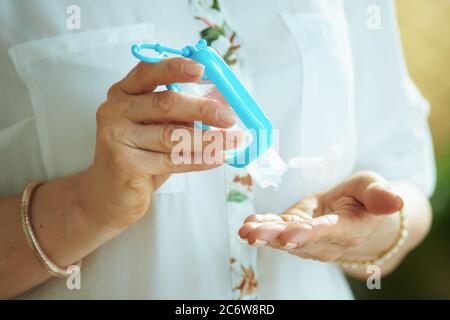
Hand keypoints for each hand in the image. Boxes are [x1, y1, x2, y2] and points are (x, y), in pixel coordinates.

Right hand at [79, 58, 239, 228]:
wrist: (109, 196)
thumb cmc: (140, 157)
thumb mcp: (158, 128)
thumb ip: (181, 114)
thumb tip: (223, 104)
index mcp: (123, 94)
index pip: (149, 72)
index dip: (175, 68)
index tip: (202, 69)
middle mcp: (115, 111)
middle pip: (165, 103)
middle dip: (203, 109)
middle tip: (230, 117)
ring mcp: (116, 137)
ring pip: (172, 135)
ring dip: (208, 139)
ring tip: (234, 141)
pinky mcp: (124, 164)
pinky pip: (172, 160)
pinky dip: (199, 160)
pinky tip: (218, 158)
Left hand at [238, 171, 403, 262]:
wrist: (353, 212)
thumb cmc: (364, 198)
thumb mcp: (373, 187)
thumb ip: (379, 194)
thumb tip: (396, 200)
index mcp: (348, 229)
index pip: (327, 233)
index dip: (308, 234)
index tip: (290, 235)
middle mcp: (325, 241)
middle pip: (299, 241)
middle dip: (276, 238)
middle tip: (255, 235)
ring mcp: (306, 238)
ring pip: (284, 238)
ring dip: (264, 235)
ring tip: (246, 230)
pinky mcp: (293, 229)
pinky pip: (277, 230)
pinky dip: (262, 227)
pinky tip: (248, 225)